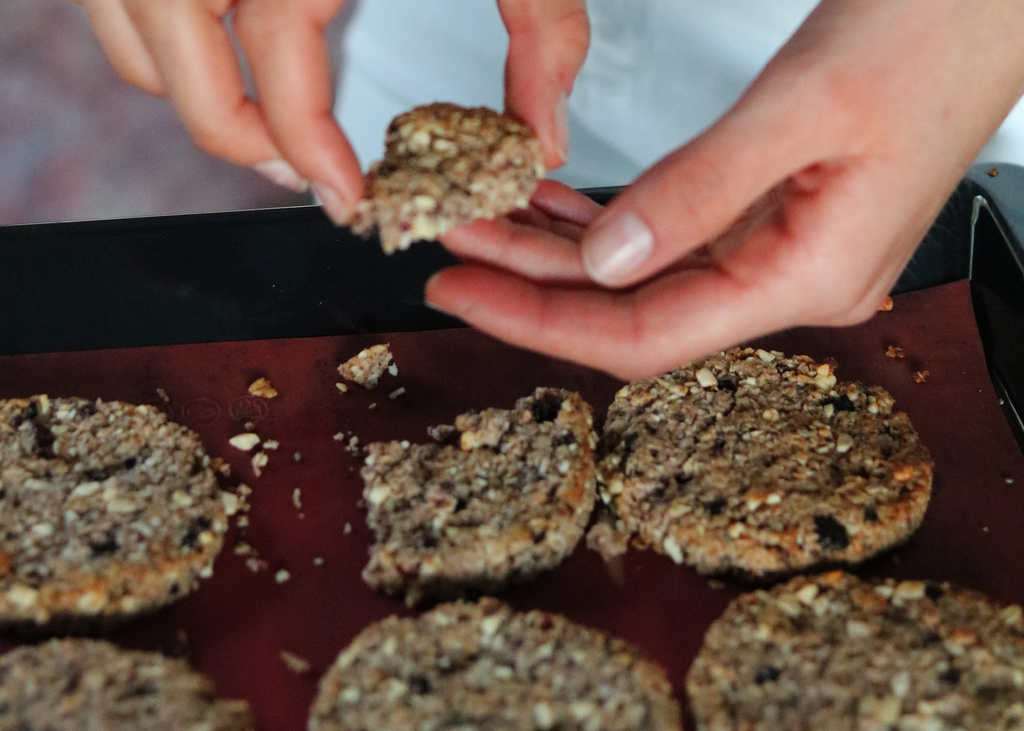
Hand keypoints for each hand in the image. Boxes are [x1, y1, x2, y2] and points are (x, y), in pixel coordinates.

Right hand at [67, 0, 588, 222]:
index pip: (269, 68)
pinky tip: (229, 42)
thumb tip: (541, 131)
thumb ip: (541, 25)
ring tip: (267, 120)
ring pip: (130, 33)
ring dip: (190, 90)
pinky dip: (164, 31)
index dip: (303, 146)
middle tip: (304, 168)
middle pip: (171, 66)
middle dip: (238, 138)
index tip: (344, 190)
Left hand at [427, 0, 1023, 379]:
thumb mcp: (805, 103)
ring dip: (561, 255)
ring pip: (646, 276)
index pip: (647, 335)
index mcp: (810, 276)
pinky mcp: (776, 216)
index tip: (460, 295)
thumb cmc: (938, 31)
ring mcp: (786, 252)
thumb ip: (698, 188)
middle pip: (636, 312)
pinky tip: (552, 210)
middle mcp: (797, 282)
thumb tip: (603, 262)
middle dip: (534, 287)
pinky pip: (673, 238)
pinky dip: (608, 225)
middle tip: (449, 263)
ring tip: (484, 227)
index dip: (541, 322)